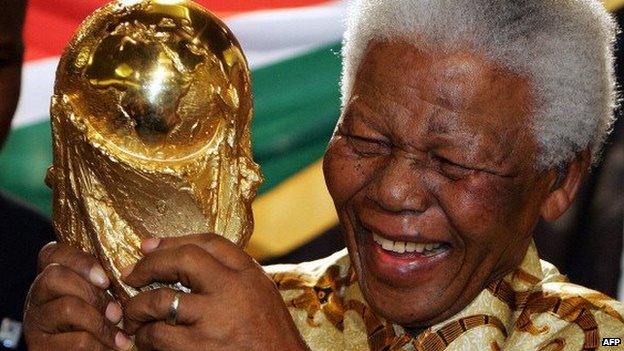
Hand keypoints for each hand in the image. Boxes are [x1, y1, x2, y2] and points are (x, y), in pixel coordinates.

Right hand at [23, 242, 132, 350]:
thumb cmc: (103, 322)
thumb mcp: (103, 297)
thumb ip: (107, 281)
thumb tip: (135, 265)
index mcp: (52, 276)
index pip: (53, 253)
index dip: (80, 261)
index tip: (106, 280)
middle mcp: (37, 295)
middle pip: (56, 276)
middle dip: (94, 293)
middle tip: (117, 313)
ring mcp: (35, 321)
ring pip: (68, 307)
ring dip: (102, 322)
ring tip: (121, 336)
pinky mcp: (40, 346)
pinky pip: (75, 340)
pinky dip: (101, 345)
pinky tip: (114, 348)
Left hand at [121, 234, 308, 350]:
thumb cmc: (270, 336)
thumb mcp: (260, 294)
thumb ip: (232, 275)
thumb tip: (185, 259)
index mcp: (249, 274)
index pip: (209, 243)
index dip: (173, 241)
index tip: (149, 246)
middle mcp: (233, 290)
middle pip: (183, 259)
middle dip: (149, 265)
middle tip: (131, 275)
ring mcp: (216, 319)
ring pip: (161, 300)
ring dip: (137, 307)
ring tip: (132, 315)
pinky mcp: (201, 348)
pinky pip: (158, 335)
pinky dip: (145, 337)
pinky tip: (145, 340)